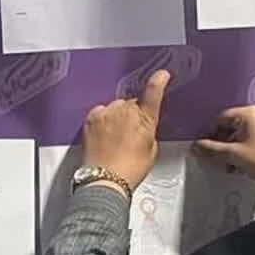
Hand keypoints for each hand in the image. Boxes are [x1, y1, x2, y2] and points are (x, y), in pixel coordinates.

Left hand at [80, 69, 167, 191]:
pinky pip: (101, 111)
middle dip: (132, 114)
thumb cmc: (129, 170)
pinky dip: (103, 120)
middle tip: (129, 136)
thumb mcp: (151, 151)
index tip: (162, 74)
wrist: (105, 179)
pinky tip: (104, 136)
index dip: (158, 81)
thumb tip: (143, 128)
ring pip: (115, 107)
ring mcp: (108, 113)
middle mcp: (126, 111)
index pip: (154, 92)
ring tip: (114, 140)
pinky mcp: (92, 117)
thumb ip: (148, 132)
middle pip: (132, 103)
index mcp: (145, 119)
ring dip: (117, 117)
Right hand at [194, 105, 254, 192]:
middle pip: (231, 126)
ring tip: (230, 163)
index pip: (221, 118)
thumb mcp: (233, 155)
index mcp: (249, 113)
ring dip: (232, 148)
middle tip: (216, 156)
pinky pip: (252, 138)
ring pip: (241, 133)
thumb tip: (198, 147)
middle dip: (222, 142)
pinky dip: (244, 149)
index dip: (210, 134)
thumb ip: (212, 150)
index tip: (205, 146)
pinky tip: (241, 164)